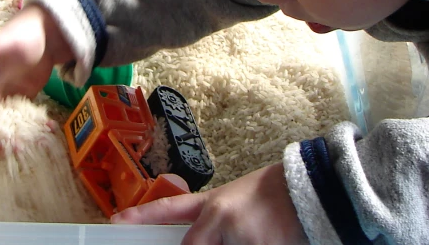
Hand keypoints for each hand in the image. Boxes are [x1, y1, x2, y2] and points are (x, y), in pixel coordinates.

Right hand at [0, 5, 72, 145]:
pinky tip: (41, 133)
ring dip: (4, 138)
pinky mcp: (21, 99)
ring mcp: (4, 96)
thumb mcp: (7, 42)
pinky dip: (24, 129)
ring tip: (21, 147)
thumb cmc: (23, 34)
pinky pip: (17, 119)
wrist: (46, 33)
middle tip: (2, 149)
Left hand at [111, 163, 307, 244]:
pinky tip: (269, 238)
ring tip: (260, 232)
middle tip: (225, 234)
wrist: (311, 189)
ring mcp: (242, 239)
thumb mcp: (237, 199)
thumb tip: (194, 241)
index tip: (117, 220)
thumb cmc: (275, 192)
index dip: (143, 216)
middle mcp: (222, 220)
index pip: (171, 209)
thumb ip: (214, 221)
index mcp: (215, 203)